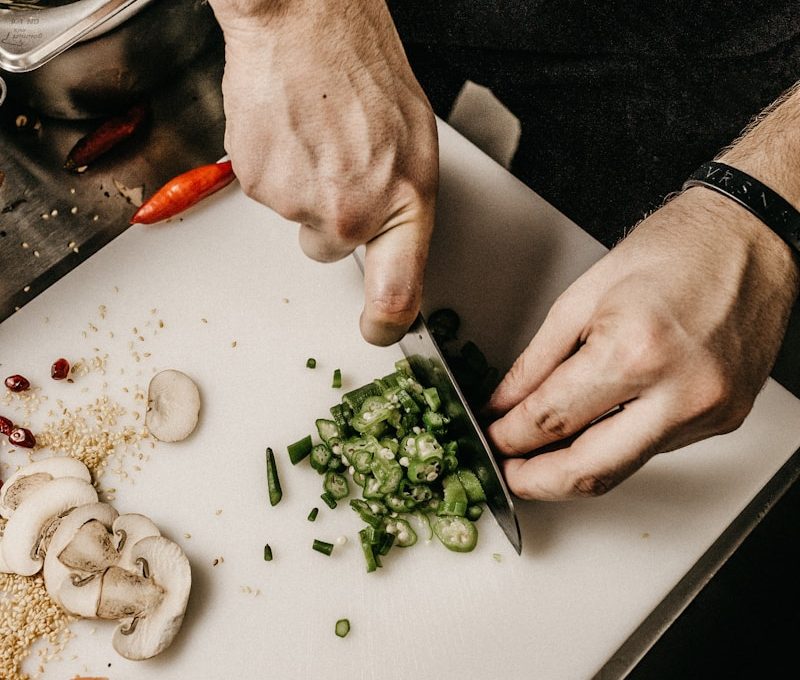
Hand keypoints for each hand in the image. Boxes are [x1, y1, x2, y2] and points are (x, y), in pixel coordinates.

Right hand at [209, 0, 437, 344]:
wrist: (304, 18)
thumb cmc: (362, 66)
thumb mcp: (412, 142)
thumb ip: (400, 204)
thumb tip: (389, 247)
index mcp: (403, 202)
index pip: (397, 296)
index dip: (385, 324)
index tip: (378, 330)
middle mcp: (351, 214)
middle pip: (331, 250)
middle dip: (331, 217)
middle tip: (337, 162)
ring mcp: (299, 203)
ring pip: (298, 218)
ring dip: (303, 186)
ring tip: (315, 132)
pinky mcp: (257, 184)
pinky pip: (268, 191)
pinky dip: (275, 166)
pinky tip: (289, 129)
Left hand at [486, 187, 799, 499]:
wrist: (748, 237)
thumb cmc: (673, 250)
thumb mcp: (582, 297)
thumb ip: (535, 361)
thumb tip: (504, 404)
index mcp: (635, 351)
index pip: (552, 420)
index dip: (509, 438)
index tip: (492, 439)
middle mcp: (679, 392)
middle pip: (590, 471)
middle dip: (536, 481)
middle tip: (508, 472)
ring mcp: (708, 412)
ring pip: (623, 469)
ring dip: (574, 468)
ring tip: (540, 453)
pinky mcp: (724, 419)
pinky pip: (654, 449)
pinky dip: (614, 445)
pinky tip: (593, 429)